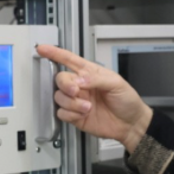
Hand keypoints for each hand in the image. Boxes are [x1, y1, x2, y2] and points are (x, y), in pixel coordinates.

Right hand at [35, 44, 152, 153]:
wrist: (130, 124)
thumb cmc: (127, 100)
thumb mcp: (116, 83)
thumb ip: (96, 79)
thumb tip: (78, 80)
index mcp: (90, 73)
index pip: (69, 60)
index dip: (55, 53)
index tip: (43, 49)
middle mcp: (81, 86)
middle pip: (60, 79)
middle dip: (65, 85)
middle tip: (76, 91)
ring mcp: (77, 101)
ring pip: (59, 97)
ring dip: (72, 103)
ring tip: (87, 107)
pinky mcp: (74, 116)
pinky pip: (61, 113)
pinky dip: (70, 114)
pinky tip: (82, 114)